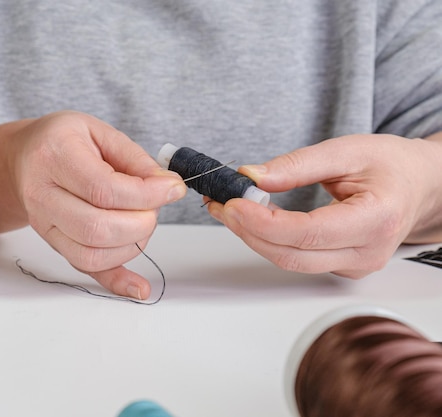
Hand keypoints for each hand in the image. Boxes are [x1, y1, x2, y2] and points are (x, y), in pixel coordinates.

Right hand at [7, 111, 185, 297]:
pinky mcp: (54, 244)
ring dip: (132, 246)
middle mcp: (43, 195)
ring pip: (91, 255)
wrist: (23, 158)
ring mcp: (44, 225)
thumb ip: (135, 159)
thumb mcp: (100, 132)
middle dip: (141, 223)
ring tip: (142, 221)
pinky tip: (139, 287)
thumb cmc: (64, 141)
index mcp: (55, 156)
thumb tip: (167, 188)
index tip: (173, 188)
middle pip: (96, 228)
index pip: (103, 189)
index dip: (146, 194)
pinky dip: (116, 282)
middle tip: (154, 207)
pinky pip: (85, 270)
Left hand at [207, 134, 441, 277]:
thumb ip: (297, 165)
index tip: (231, 202)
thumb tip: (251, 177)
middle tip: (220, 203)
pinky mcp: (341, 266)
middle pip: (292, 255)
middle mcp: (367, 253)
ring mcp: (354, 266)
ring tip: (228, 208)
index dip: (262, 222)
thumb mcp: (346, 150)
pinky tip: (252, 219)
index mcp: (376, 220)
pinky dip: (269, 240)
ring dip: (253, 236)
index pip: (307, 232)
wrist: (418, 185)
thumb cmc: (390, 165)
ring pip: (290, 261)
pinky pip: (296, 258)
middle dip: (248, 230)